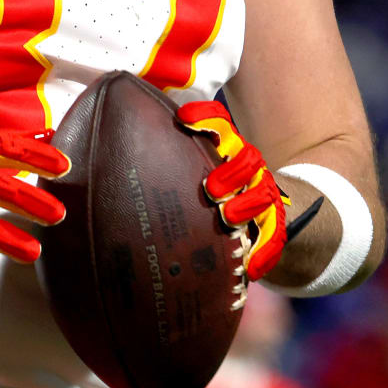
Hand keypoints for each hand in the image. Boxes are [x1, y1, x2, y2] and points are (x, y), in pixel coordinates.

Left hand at [176, 101, 289, 280]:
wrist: (252, 206)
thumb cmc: (203, 180)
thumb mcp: (183, 161)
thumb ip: (159, 144)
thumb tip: (113, 127)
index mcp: (225, 146)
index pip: (219, 123)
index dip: (205, 117)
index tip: (183, 119)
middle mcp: (246, 166)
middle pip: (247, 159)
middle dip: (231, 171)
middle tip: (211, 187)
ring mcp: (261, 193)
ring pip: (263, 193)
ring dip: (247, 204)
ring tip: (230, 216)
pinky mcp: (271, 224)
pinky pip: (274, 237)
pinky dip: (264, 252)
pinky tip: (252, 270)